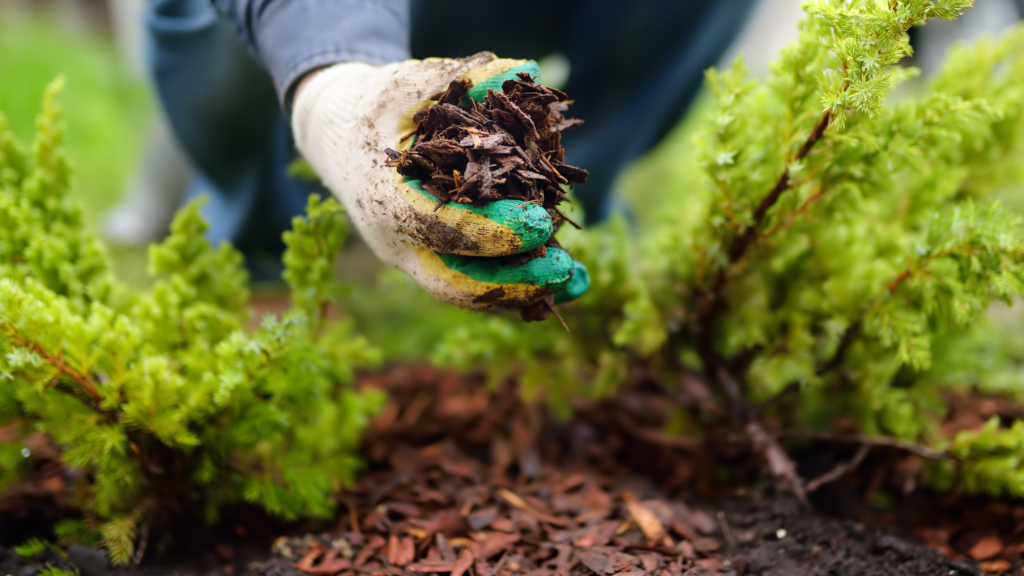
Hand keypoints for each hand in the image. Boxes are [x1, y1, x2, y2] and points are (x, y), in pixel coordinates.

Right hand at [291, 53, 588, 311]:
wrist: (339, 138)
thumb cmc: (377, 106)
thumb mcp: (410, 83)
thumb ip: (462, 77)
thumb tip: (522, 72)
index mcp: (383, 198)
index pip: (438, 227)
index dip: (492, 231)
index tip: (542, 223)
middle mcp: (395, 241)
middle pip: (454, 282)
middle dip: (512, 281)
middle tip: (565, 269)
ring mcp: (413, 259)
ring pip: (468, 293)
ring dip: (524, 292)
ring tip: (577, 282)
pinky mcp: (432, 262)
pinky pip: (476, 285)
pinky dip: (518, 287)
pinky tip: (564, 282)